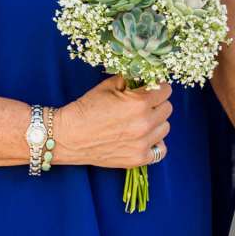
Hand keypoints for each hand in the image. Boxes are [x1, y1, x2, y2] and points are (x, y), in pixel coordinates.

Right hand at [52, 76, 170, 169]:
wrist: (67, 136)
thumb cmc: (86, 109)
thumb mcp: (107, 86)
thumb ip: (131, 80)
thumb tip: (145, 76)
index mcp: (138, 103)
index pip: (165, 91)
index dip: (157, 87)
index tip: (150, 89)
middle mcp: (144, 124)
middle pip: (167, 108)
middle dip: (157, 104)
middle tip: (143, 105)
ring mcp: (142, 143)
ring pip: (165, 128)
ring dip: (156, 122)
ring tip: (140, 121)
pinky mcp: (138, 159)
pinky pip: (161, 150)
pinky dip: (155, 143)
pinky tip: (144, 138)